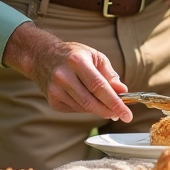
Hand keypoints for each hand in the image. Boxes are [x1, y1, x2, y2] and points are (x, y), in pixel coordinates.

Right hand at [2, 21, 131, 121]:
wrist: (42, 56)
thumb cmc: (73, 55)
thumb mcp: (94, 56)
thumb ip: (109, 74)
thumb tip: (122, 91)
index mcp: (77, 61)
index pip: (99, 87)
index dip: (115, 102)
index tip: (127, 114)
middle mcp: (63, 76)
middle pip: (91, 101)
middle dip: (109, 111)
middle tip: (121, 114)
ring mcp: (55, 90)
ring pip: (84, 108)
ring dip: (99, 109)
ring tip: (108, 106)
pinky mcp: (52, 100)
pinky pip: (75, 109)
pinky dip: (86, 108)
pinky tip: (89, 100)